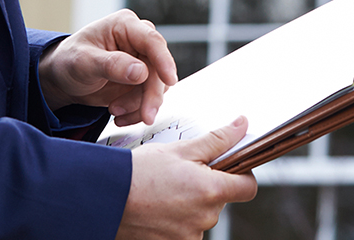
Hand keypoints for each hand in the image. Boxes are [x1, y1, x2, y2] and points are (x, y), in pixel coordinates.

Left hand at [38, 10, 177, 124]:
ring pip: (157, 85)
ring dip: (140, 104)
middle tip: (145, 116)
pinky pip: (149, 97)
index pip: (151, 40)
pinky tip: (119, 116)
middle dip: (152, 94)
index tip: (169, 80)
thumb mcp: (84, 62)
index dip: (163, 60)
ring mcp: (141, 61)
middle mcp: (138, 41)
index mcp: (125, 25)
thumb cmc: (69, 61)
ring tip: (115, 111)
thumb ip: (112, 65)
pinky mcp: (140, 80)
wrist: (62, 80)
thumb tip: (141, 71)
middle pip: (158, 67)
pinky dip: (137, 110)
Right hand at [117, 117, 257, 239]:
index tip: (231, 166)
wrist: (105, 198)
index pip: (247, 188)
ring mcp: (187, 238)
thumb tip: (242, 125)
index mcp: (210, 192)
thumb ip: (217, 140)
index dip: (243, 174)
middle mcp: (203, 220)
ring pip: (201, 216)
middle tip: (184, 172)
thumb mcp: (182, 149)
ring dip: (191, 203)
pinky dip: (176, 219)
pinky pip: (185, 231)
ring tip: (166, 190)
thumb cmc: (142, 171)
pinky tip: (159, 207)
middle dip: (208, 186)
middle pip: (220, 200)